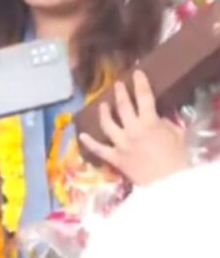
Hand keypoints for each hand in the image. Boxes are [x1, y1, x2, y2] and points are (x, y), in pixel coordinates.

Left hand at [79, 70, 188, 185]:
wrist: (168, 184)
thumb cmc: (177, 159)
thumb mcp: (177, 135)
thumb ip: (165, 124)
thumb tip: (158, 118)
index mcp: (149, 122)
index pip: (144, 97)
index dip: (140, 83)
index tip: (136, 73)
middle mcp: (131, 129)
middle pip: (123, 106)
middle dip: (120, 93)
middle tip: (117, 84)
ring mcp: (120, 143)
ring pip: (107, 123)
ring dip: (103, 113)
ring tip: (101, 105)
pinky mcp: (115, 158)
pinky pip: (99, 149)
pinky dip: (89, 142)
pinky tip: (81, 135)